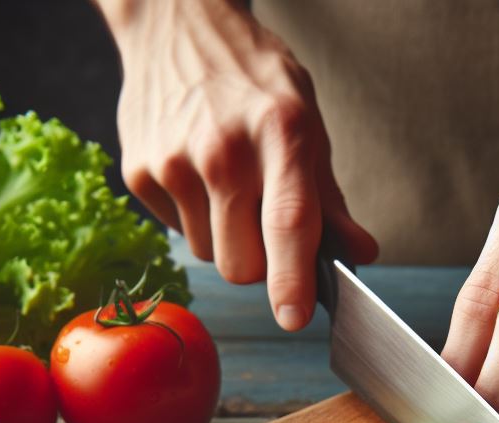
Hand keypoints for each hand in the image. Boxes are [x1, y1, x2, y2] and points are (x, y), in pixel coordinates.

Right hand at [102, 0, 377, 329]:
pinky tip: (196, 174)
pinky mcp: (139, 172)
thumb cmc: (252, 79)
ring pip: (209, 257)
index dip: (292, 279)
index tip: (294, 317)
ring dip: (225, 240)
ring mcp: (174, 161)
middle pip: (242, 266)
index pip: (288, 222)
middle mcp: (224, 149)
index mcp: (280, 132)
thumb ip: (331, 198)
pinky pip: (177, 234)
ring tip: (227, 186)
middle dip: (260, 266)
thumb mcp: (306, 122)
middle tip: (264, 226)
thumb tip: (359, 253)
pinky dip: (193, 219)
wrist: (175, 23)